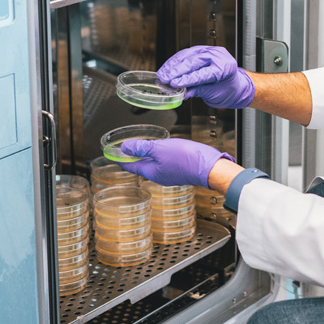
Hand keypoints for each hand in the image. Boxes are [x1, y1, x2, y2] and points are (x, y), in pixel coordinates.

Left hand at [120, 138, 234, 187]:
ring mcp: (171, 174)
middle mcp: (160, 176)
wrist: (210, 167)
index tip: (113, 154)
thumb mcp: (160, 148)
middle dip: (134, 158)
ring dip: (147, 156)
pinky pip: (166, 163)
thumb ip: (142, 147)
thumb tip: (125, 147)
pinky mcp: (181, 171)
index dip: (121, 159)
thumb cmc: (186, 158)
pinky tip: (164, 150)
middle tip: (127, 150)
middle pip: (142, 166)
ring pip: (155, 164)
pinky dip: (160, 156)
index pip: (131, 165)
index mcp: (152, 171)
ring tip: (143, 148)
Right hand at [157, 46, 254, 108]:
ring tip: (162, 75)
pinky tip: (167, 68)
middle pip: (193, 62)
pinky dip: (175, 61)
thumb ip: (198, 91)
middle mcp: (218, 56)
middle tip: (164, 79)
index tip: (175, 84)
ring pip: (187, 56)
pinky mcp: (201, 49)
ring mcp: (210, 50)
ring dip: (172, 66)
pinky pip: (185, 54)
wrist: (234, 84)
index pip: (203, 73)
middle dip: (176, 71)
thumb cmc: (227, 90)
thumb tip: (183, 93)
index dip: (187, 79)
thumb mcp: (214, 94)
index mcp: (225, 67)